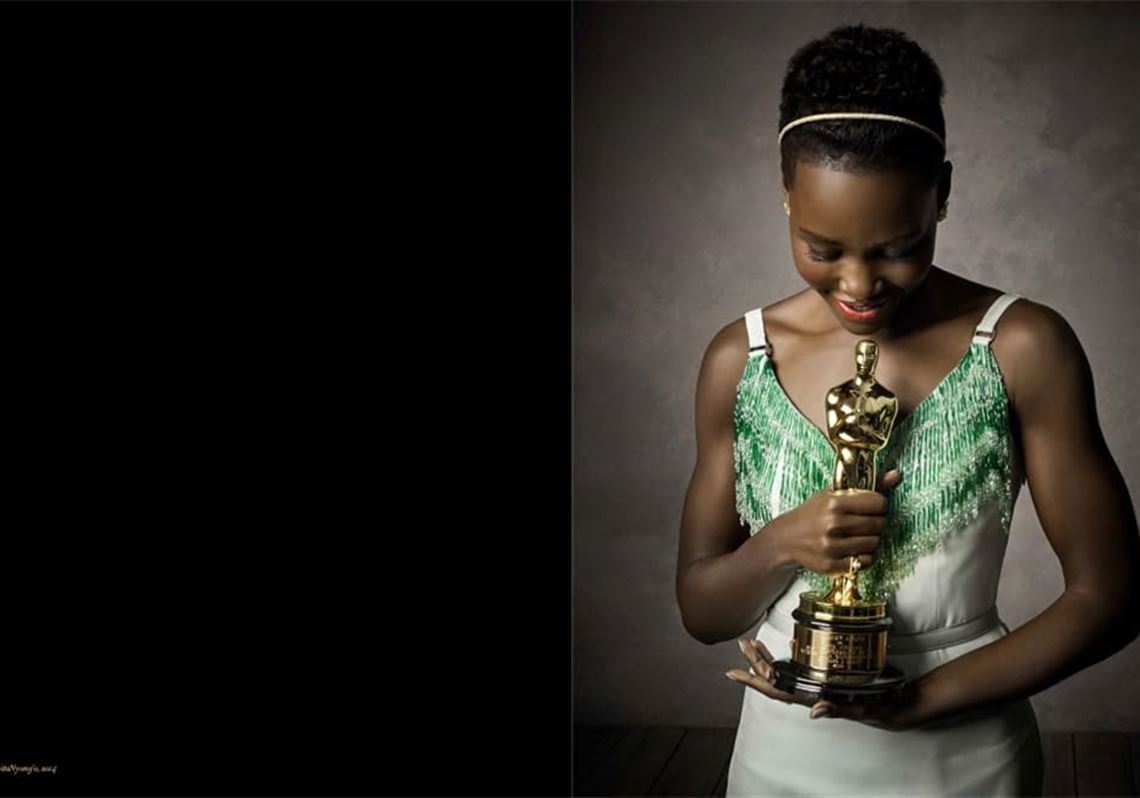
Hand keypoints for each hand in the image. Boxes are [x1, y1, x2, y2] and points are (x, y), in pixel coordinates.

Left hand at [725, 638, 928, 730]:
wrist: (902, 704)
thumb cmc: (884, 707)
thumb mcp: (866, 709)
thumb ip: (841, 710)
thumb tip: (813, 711)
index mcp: (815, 699)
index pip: (777, 691)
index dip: (754, 682)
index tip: (733, 672)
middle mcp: (812, 691)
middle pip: (776, 678)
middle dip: (756, 662)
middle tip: (742, 643)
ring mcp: (819, 683)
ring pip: (786, 671)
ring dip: (768, 658)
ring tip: (753, 643)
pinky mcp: (829, 675)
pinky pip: (803, 666)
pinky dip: (792, 654)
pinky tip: (787, 643)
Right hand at [776, 469, 902, 574]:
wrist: (787, 538)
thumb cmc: (813, 513)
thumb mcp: (835, 494)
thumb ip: (868, 486)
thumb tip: (897, 474)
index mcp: (834, 503)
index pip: (878, 503)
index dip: (879, 504)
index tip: (871, 506)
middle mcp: (833, 525)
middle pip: (879, 524)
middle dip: (877, 522)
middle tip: (865, 522)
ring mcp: (832, 547)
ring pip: (875, 543)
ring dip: (871, 540)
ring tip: (858, 535)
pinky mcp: (832, 565)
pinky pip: (866, 561)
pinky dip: (864, 556)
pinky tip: (853, 549)